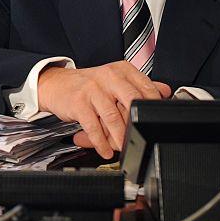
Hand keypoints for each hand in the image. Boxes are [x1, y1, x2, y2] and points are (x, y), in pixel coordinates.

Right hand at [37, 61, 171, 158]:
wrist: (54, 84)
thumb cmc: (87, 85)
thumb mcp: (114, 81)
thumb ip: (138, 86)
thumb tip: (164, 91)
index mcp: (121, 70)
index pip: (144, 88)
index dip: (152, 107)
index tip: (154, 121)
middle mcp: (108, 77)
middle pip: (131, 101)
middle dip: (137, 124)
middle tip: (140, 137)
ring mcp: (92, 89)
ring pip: (113, 117)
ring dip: (119, 138)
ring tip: (122, 148)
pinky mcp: (79, 103)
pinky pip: (93, 126)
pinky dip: (100, 142)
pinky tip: (104, 150)